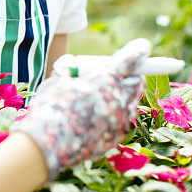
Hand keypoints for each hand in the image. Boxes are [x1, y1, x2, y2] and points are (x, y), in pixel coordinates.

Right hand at [13, 39, 149, 180]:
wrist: (47, 145)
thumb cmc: (50, 106)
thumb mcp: (58, 79)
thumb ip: (72, 70)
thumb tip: (74, 66)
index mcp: (106, 78)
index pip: (131, 59)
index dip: (138, 50)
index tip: (144, 46)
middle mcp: (119, 99)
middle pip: (138, 82)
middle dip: (130, 76)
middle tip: (115, 76)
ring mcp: (119, 121)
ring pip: (129, 103)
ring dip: (119, 97)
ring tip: (97, 100)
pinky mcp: (115, 138)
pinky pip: (120, 122)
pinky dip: (111, 117)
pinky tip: (92, 119)